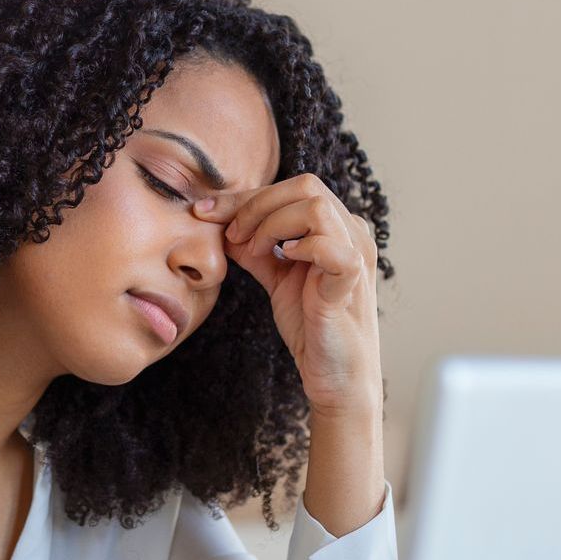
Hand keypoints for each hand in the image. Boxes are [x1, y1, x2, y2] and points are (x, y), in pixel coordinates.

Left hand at [193, 175, 382, 416]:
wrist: (335, 374)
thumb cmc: (311, 325)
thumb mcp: (276, 277)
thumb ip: (255, 249)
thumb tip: (220, 224)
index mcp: (336, 225)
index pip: (290, 190)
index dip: (244, 196)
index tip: (203, 211)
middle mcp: (352, 230)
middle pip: (305, 185)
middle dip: (255, 204)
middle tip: (231, 236)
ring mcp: (357, 252)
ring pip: (315, 206)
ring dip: (273, 223)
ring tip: (254, 251)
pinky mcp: (352, 278)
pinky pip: (329, 244)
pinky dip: (299, 246)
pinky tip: (283, 261)